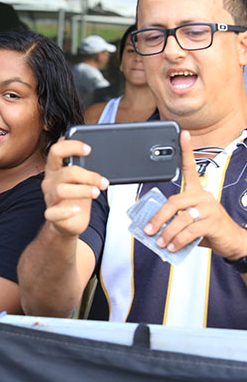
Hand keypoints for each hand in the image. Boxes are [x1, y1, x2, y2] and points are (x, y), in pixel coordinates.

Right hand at [41, 137, 108, 237]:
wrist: (70, 221)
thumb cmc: (75, 197)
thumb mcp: (81, 179)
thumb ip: (81, 165)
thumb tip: (89, 148)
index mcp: (55, 169)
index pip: (56, 151)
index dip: (71, 147)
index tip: (88, 149)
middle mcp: (50, 181)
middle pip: (66, 172)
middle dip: (88, 176)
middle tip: (102, 182)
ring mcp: (49, 198)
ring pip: (61, 190)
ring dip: (83, 191)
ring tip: (96, 193)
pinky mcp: (51, 214)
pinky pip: (55, 212)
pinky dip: (67, 211)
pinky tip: (77, 209)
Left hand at [145, 131, 246, 258]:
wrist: (233, 242)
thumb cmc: (208, 229)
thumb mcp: (190, 220)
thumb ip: (175, 217)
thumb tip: (152, 225)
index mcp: (197, 192)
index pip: (190, 167)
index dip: (186, 150)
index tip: (183, 134)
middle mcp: (203, 196)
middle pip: (173, 202)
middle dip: (158, 218)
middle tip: (148, 230)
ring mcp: (209, 208)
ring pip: (179, 218)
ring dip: (166, 233)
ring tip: (160, 242)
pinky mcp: (212, 222)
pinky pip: (188, 230)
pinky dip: (177, 240)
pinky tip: (172, 247)